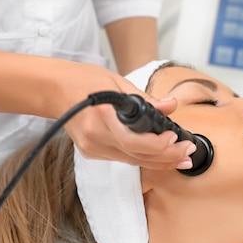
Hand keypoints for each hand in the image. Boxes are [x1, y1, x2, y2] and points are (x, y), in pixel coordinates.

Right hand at [55, 65, 195, 170]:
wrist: (54, 89)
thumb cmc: (84, 80)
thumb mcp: (116, 82)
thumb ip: (145, 98)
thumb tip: (170, 105)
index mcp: (100, 118)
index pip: (133, 142)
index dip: (158, 144)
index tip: (176, 137)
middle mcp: (95, 138)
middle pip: (136, 156)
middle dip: (166, 156)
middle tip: (188, 152)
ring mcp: (92, 148)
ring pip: (132, 161)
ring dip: (159, 161)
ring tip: (181, 157)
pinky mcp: (92, 152)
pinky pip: (123, 158)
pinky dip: (143, 157)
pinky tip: (160, 155)